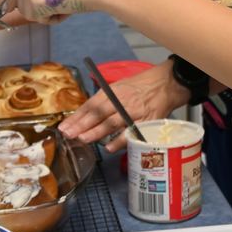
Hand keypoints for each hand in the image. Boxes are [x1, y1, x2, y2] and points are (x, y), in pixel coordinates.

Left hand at [7, 0, 99, 22]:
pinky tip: (67, 7)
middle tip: (60, 2)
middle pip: (20, 2)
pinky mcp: (34, 4)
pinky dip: (56, 18)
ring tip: (67, 1)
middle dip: (37, 7)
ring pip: (31, 13)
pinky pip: (42, 20)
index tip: (18, 7)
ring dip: (49, 13)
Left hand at [58, 62, 190, 151]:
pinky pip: (130, 133)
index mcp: (113, 91)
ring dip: (96, 133)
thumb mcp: (120, 87)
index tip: (64, 127)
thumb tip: (84, 116)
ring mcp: (134, 111)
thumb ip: (104, 101)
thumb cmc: (141, 86)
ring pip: (111, 123)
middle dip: (81, 125)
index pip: (91, 104)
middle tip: (68, 135)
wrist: (166, 83)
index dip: (77, 116)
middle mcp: (122, 100)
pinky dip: (119, 141)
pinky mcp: (146, 121)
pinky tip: (109, 147)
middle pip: (98, 113)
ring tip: (83, 140)